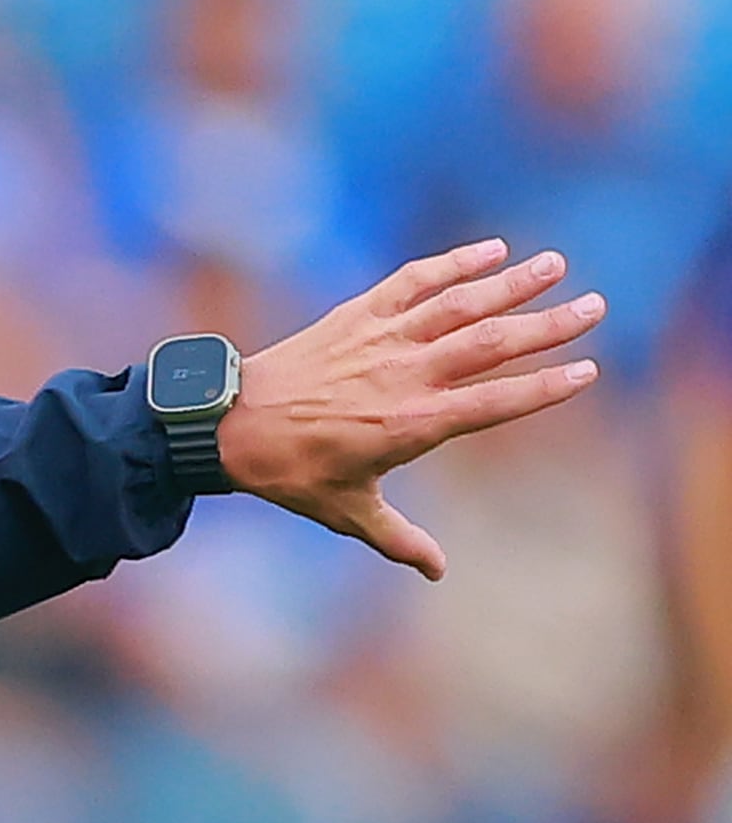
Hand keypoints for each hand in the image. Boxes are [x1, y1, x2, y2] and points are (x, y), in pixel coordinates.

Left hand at [219, 239, 605, 579]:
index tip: (589, 371)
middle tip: (597, 306)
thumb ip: (398, 539)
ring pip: (459, 303)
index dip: (546, 387)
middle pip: (492, 344)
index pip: (496, 402)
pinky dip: (451, 263)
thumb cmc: (288, 473)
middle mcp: (406, 376)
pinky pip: (411, 281)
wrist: (225, 427)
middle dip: (548, 325)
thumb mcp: (347, 511)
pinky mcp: (356, 315)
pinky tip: (489, 250)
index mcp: (413, 424)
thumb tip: (437, 572)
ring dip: (511, 283)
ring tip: (556, 265)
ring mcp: (382, 339)